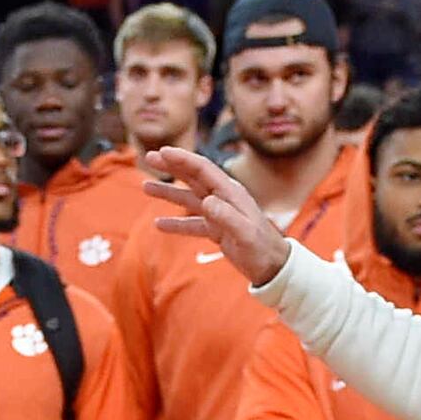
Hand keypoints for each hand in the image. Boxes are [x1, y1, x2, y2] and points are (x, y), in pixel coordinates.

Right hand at [141, 144, 288, 285]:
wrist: (274, 268)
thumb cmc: (262, 250)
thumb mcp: (245, 234)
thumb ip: (227, 217)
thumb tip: (206, 202)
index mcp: (231, 193)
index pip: (203, 169)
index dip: (183, 159)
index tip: (163, 151)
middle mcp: (223, 199)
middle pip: (193, 177)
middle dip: (172, 166)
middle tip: (150, 157)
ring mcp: (219, 214)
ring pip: (188, 198)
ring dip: (168, 192)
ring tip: (145, 186)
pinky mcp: (217, 230)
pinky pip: (192, 223)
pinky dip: (176, 223)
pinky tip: (158, 224)